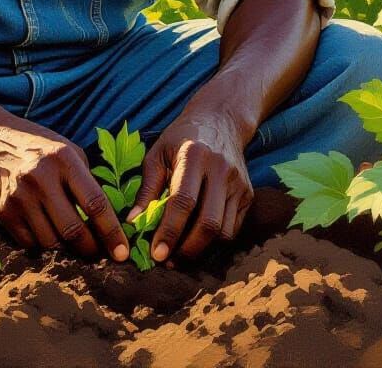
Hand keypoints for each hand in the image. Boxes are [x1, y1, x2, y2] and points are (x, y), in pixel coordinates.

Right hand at [0, 113, 128, 262]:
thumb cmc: (38, 146)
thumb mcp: (68, 151)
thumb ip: (87, 181)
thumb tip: (108, 220)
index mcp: (64, 159)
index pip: (95, 203)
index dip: (112, 232)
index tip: (122, 253)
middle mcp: (42, 177)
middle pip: (74, 230)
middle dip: (91, 249)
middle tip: (98, 253)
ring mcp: (20, 195)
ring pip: (52, 242)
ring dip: (65, 248)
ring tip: (69, 238)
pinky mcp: (3, 211)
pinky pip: (30, 243)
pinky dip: (42, 243)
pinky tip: (44, 229)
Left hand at [126, 111, 253, 261]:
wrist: (220, 120)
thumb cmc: (181, 138)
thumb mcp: (157, 154)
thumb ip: (147, 189)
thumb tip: (133, 223)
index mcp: (194, 155)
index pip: (183, 201)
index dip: (169, 231)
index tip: (156, 254)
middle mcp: (221, 169)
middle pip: (209, 223)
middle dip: (187, 249)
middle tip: (168, 261)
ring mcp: (238, 183)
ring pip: (224, 231)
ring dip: (202, 249)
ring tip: (180, 253)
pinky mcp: (248, 194)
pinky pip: (234, 228)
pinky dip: (215, 240)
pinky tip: (198, 239)